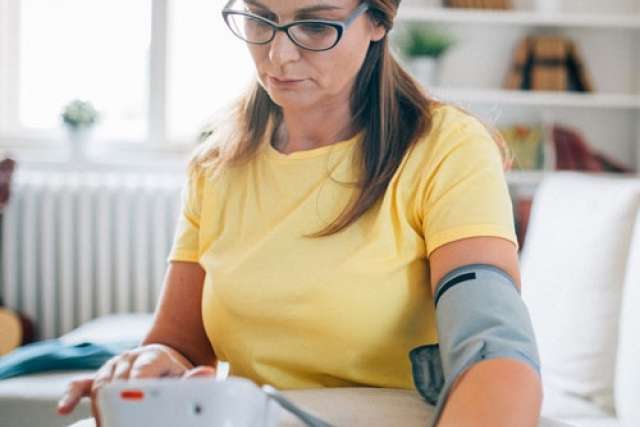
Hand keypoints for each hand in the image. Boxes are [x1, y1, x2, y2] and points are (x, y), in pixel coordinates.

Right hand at [56, 344, 215, 425]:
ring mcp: (113, 366)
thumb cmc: (177, 374)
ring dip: (102, 406)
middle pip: (117, 379)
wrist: (166, 363)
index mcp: (153, 356)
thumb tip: (206, 374)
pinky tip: (65, 409)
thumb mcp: (188, 376)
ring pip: (100, 384)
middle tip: (119, 422)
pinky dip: (71, 396)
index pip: (141, 370)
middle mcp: (130, 358)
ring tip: (108, 424)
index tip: (135, 403)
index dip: (136, 386)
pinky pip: (81, 384)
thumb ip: (194, 378)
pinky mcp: (100, 377)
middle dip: (117, 402)